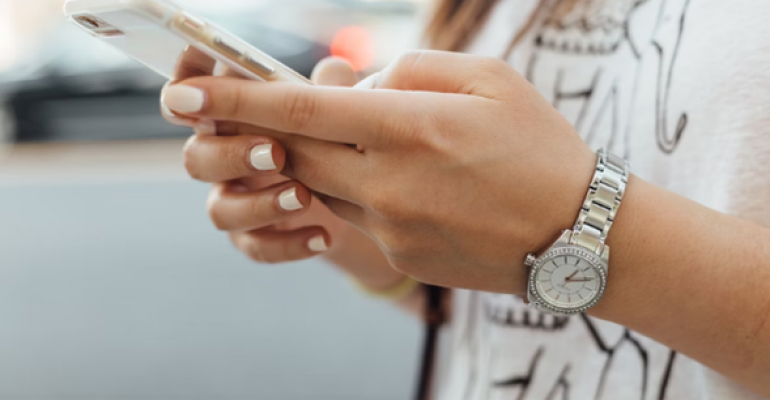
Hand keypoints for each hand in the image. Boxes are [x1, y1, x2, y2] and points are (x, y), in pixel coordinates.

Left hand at [162, 50, 596, 294]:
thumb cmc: (541, 146)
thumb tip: (353, 82)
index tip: (186, 94)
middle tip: (263, 111)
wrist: (579, 236)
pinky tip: (410, 181)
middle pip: (295, 151)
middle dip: (268, 129)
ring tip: (376, 140)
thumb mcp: (489, 79)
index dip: (236, 99)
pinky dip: (360, 188)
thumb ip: (410, 70)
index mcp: (411, 127)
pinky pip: (356, 214)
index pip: (301, 109)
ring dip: (325, 157)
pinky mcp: (398, 254)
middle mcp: (389, 181)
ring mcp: (391, 226)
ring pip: (322, 184)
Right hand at [165, 53, 407, 291]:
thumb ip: (331, 90)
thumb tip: (334, 69)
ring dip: (259, 204)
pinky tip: (323, 236)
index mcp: (233, 116)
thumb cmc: (335, 139)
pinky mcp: (254, 237)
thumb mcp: (338, 111)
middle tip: (275, 153)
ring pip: (220, 209)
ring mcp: (236, 200)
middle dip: (231, 155)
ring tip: (305, 197)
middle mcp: (224, 157)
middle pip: (197, 157)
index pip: (190, 99)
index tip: (194, 91)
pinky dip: (288, 244)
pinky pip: (255, 246)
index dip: (183, 91)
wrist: (359, 199)